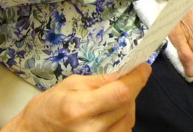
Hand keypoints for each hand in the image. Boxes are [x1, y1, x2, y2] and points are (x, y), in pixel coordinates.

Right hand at [4, 64, 151, 131]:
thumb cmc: (47, 107)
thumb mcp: (70, 84)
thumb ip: (99, 81)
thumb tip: (125, 73)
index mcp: (80, 108)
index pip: (120, 93)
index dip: (137, 80)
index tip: (144, 68)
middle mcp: (92, 130)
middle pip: (127, 107)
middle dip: (131, 90)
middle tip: (125, 80)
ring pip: (128, 121)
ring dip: (127, 107)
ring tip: (112, 99)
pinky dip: (122, 121)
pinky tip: (111, 115)